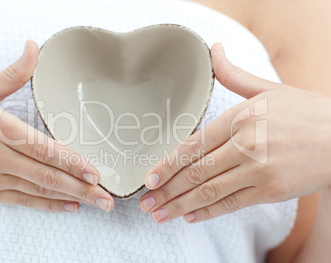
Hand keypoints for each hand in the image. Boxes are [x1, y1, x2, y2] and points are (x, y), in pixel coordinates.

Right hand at [0, 41, 113, 211]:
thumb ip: (14, 73)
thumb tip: (33, 48)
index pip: (45, 150)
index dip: (73, 163)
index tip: (95, 173)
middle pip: (48, 175)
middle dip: (82, 188)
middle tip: (107, 199)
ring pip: (39, 191)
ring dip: (70, 198)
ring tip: (94, 204)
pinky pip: (22, 201)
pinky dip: (47, 205)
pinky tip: (67, 206)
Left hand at [139, 43, 330, 222]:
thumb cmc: (304, 112)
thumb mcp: (268, 89)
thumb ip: (234, 75)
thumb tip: (214, 50)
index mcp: (241, 118)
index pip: (193, 145)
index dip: (167, 164)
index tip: (149, 178)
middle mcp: (246, 145)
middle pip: (196, 172)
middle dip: (166, 190)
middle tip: (145, 203)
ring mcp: (258, 170)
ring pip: (209, 191)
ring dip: (180, 205)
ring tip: (158, 214)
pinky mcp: (270, 190)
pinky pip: (231, 204)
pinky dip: (208, 211)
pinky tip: (190, 216)